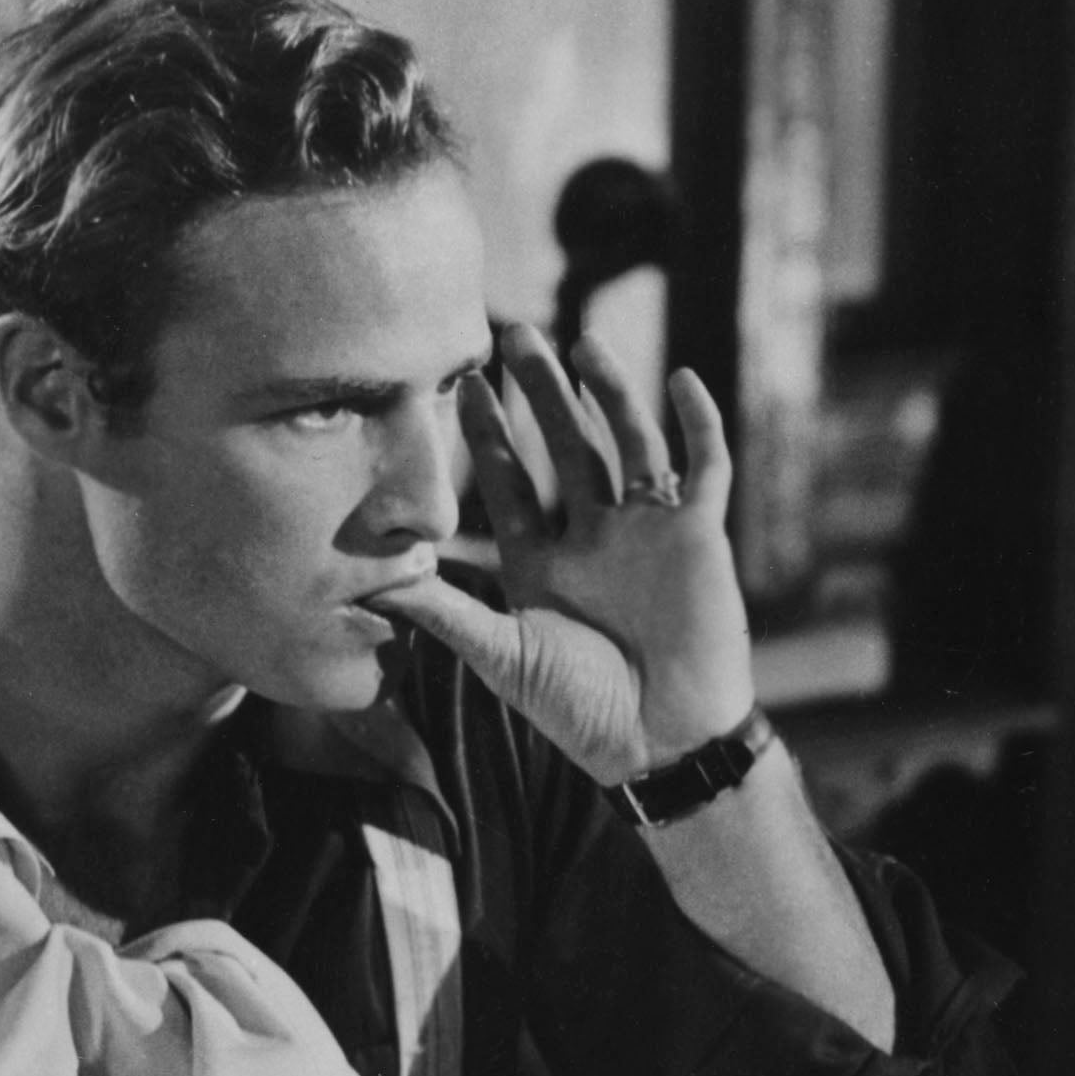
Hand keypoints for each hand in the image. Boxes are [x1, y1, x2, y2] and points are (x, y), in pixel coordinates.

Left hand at [364, 322, 752, 783]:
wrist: (661, 742)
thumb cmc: (580, 710)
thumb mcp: (501, 655)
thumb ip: (444, 611)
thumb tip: (370, 579)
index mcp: (543, 560)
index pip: (510, 481)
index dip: (487, 434)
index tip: (462, 385)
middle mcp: (595, 535)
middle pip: (566, 445)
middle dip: (542, 392)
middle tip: (514, 333)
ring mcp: (648, 532)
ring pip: (629, 443)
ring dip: (610, 393)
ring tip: (582, 343)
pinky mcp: (699, 537)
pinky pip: (704, 468)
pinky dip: (698, 423)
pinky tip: (680, 378)